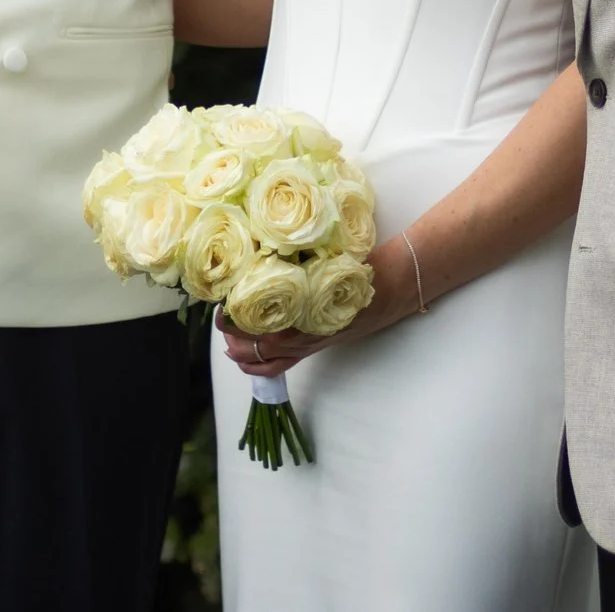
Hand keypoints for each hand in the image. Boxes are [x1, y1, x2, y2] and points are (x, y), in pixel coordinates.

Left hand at [219, 234, 425, 377]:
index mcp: (303, 312)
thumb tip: (262, 250)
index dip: (234, 315)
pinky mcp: (316, 347)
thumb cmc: (362, 268)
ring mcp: (310, 344)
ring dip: (244, 354)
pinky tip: (248, 359)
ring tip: (229, 342)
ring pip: (267, 361)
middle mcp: (304, 335)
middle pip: (256, 346)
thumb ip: (297, 260)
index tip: (221, 300)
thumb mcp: (329, 258)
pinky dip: (262, 366)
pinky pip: (283, 365)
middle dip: (233, 335)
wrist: (394, 285)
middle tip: (220, 318)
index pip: (257, 322)